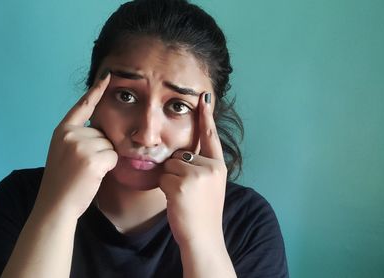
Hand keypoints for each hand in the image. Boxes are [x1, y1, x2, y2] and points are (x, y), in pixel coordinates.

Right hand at [36, 71, 117, 218]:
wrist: (55, 205)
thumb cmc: (63, 183)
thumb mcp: (64, 152)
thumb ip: (79, 138)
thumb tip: (103, 132)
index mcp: (62, 130)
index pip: (83, 105)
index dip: (96, 90)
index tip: (107, 75)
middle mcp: (70, 133)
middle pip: (103, 133)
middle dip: (100, 149)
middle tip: (83, 168)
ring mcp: (81, 145)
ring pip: (110, 146)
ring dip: (104, 160)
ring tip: (86, 172)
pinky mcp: (92, 158)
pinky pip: (113, 157)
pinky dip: (108, 168)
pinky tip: (93, 176)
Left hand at [159, 92, 227, 245]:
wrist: (204, 238)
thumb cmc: (202, 215)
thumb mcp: (209, 187)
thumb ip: (201, 168)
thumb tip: (182, 155)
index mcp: (219, 166)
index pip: (210, 136)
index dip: (206, 116)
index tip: (203, 96)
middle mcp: (211, 167)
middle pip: (180, 155)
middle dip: (177, 171)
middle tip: (187, 194)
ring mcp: (198, 174)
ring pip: (170, 165)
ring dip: (170, 181)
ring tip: (182, 199)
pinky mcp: (183, 183)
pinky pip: (164, 177)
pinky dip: (165, 189)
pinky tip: (177, 202)